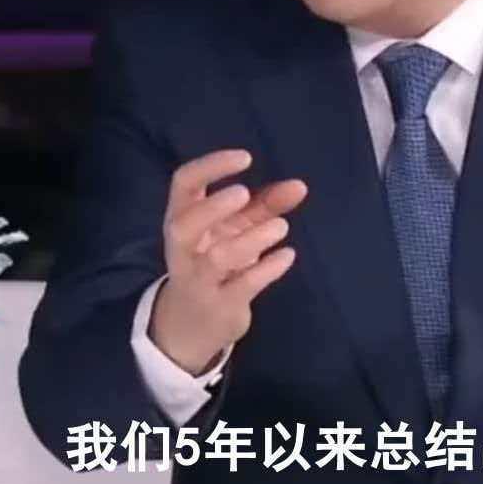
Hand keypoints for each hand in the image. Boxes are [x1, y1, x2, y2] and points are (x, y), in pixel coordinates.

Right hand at [149, 148, 306, 374]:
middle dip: (213, 208)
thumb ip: (265, 205)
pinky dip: (267, 269)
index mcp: (182, 217)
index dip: (210, 166)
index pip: (183, 183)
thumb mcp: (236, 230)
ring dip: (251, 239)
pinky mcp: (220, 305)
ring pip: (218, 258)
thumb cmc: (215, 263)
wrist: (191, 325)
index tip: (246, 158)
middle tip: (244, 193)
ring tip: (282, 226)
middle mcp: (183, 249)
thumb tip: (300, 185)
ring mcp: (198, 280)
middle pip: (184, 224)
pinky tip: (287, 256)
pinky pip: (242, 286)